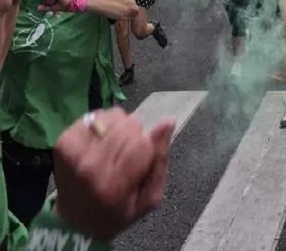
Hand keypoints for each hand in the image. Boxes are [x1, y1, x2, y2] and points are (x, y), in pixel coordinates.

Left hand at [39, 0, 72, 13]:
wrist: (71, 4)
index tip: (53, 4)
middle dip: (48, 2)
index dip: (47, 2)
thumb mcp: (53, 8)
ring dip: (50, 0)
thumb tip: (37, 8)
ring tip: (56, 0)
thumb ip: (46, 8)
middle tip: (55, 2)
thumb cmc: (64, 5)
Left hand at [54, 108, 174, 241]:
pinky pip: (94, 117)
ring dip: (119, 127)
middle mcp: (91, 167)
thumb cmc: (119, 211)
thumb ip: (160, 160)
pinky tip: (101, 141)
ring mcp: (74, 153)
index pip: (142, 144)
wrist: (76, 221)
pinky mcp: (63, 142)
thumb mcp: (149, 198)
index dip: (148, 146)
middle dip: (135, 136)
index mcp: (114, 185)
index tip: (142, 159)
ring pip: (112, 117)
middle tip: (127, 155)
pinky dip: (103, 124)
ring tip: (115, 146)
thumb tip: (167, 121)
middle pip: (128, 127)